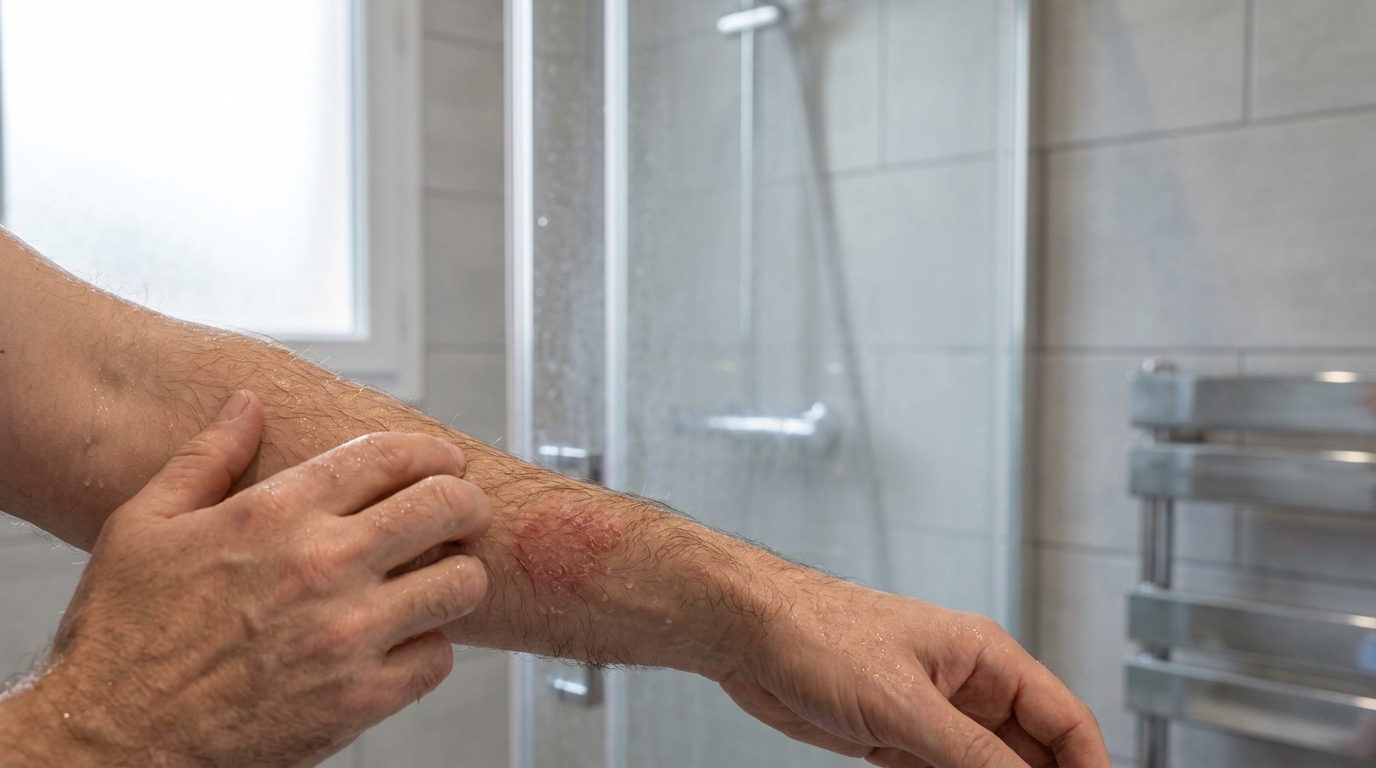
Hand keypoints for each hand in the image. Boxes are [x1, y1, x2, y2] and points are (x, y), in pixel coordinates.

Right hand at [0, 391, 491, 766]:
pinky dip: (429, 649)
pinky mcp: (358, 699)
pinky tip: (405, 643)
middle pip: (443, 508)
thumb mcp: (143, 526)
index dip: (431, 453)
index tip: (445, 461)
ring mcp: (346, 634)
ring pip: (459, 584)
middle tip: (465, 513)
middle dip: (466, 503)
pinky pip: (437, 659)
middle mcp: (320, 565)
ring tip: (443, 580)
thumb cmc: (121, 636)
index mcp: (274, 514)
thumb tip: (247, 403)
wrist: (108, 742)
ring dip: (458, 577)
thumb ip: (206, 457)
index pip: (388, 456)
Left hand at [720, 576, 1107, 767]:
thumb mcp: (906, 705)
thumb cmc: (818, 634)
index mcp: (985, 657)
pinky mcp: (896, 740)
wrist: (747, 635)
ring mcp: (932, 715)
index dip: (1089, 766)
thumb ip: (973, 755)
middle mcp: (966, 686)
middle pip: (1031, 752)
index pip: (1065, 719)